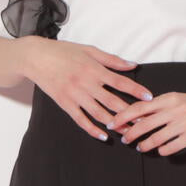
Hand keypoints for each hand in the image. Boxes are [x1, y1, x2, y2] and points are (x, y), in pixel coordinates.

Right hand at [23, 40, 152, 139]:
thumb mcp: (89, 50)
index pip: (120, 82)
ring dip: (114, 123)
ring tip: (128, 131)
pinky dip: (92, 129)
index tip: (149, 98)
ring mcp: (75, 95)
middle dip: (129, 112)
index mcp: (94, 68)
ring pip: (98, 113)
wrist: (36, 57)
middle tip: (143, 120)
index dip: (136, 90)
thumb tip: (132, 65)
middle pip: (112, 101)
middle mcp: (86, 83)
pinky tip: (103, 136)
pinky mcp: (64, 103)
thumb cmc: (64, 51)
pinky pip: (80, 119)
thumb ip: (111, 59)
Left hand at [108, 88, 185, 156]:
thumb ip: (158, 107)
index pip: (140, 107)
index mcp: (169, 98)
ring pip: (157, 138)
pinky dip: (163, 150)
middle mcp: (176, 110)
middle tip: (125, 140)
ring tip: (140, 147)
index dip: (124, 116)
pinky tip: (160, 150)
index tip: (113, 123)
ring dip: (145, 145)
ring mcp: (185, 123)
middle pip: (145, 124)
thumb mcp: (176, 99)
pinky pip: (172, 147)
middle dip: (131, 134)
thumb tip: (134, 118)